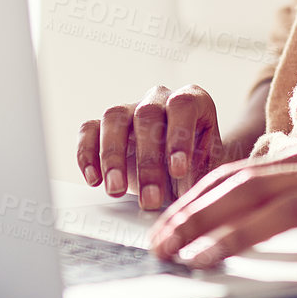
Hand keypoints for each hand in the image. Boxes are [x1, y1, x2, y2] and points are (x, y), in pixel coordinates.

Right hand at [76, 84, 226, 210]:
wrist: (180, 171)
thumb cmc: (198, 167)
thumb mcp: (209, 170)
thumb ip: (201, 177)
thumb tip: (191, 198)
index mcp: (192, 100)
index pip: (183, 105)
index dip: (179, 136)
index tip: (178, 171)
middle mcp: (158, 99)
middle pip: (147, 115)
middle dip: (148, 160)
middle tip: (150, 198)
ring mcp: (129, 109)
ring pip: (113, 118)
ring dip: (113, 156)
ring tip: (116, 190)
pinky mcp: (104, 125)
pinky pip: (89, 129)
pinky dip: (87, 154)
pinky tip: (94, 180)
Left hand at [144, 149, 296, 283]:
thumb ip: (283, 196)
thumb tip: (228, 222)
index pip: (235, 175)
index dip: (194, 200)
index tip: (162, 227)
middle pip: (250, 189)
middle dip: (200, 217)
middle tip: (165, 246)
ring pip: (290, 211)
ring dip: (241, 235)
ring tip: (206, 259)